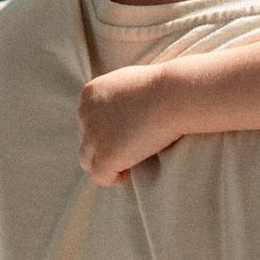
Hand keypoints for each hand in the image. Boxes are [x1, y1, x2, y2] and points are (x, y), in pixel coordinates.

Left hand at [78, 65, 179, 184]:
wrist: (174, 95)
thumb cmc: (165, 87)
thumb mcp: (132, 82)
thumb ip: (118, 96)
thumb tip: (120, 111)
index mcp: (89, 95)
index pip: (87, 121)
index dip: (106, 131)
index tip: (128, 134)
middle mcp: (85, 114)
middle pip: (86, 140)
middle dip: (106, 146)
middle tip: (132, 147)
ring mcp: (94, 136)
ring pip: (87, 160)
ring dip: (105, 163)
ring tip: (128, 163)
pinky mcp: (107, 156)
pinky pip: (100, 177)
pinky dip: (113, 177)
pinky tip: (129, 171)